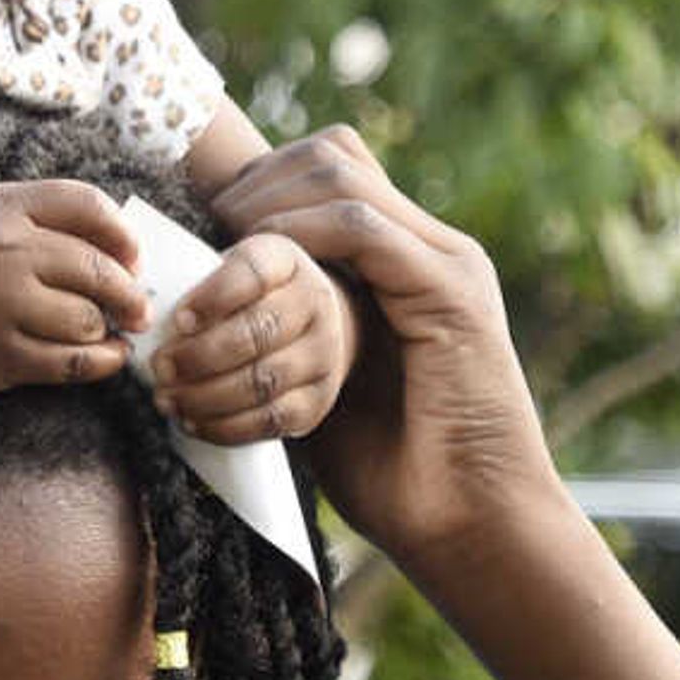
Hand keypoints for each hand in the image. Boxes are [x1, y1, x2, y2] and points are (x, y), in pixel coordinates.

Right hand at [0, 180, 149, 389]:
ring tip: (114, 329)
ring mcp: (0, 311)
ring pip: (87, 322)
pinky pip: (67, 365)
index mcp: (4, 209)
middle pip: (98, 270)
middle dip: (130, 293)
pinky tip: (106, 356)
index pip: (87, 206)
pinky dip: (98, 363)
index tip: (133, 256)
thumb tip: (126, 249)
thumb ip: (49, 213)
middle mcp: (5, 256)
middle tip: (141, 306)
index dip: (123, 233)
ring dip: (109, 328)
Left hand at [150, 232, 352, 444]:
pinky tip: (193, 421)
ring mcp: (323, 354)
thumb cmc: (246, 297)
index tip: (178, 320)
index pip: (253, 273)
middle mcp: (314, 303)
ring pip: (263, 381)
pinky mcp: (316, 401)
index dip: (213, 298)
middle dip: (200, 356)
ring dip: (206, 396)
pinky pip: (270, 420)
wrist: (306, 326)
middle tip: (160, 369)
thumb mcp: (227, 272)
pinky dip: (225, 426)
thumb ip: (192, 282)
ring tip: (167, 399)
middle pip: (258, 333)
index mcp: (285, 261)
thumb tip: (138, 309)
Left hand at [205, 125, 559, 561]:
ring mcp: (448, 265)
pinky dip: (303, 234)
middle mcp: (431, 249)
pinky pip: (364, 229)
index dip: (262, 183)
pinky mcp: (452, 292)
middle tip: (206, 223)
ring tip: (221, 242)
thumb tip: (207, 327)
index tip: (205, 226)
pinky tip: (262, 263)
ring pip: (344, 178)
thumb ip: (293, 338)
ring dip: (267, 204)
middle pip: (333, 156)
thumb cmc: (397, 476)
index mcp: (405, 266)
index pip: (331, 173)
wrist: (475, 523)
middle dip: (257, 179)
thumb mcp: (324, 387)